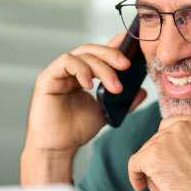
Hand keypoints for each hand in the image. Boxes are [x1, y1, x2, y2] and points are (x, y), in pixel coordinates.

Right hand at [21, 33, 146, 184]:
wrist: (58, 148)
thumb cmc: (75, 130)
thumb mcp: (106, 113)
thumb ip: (123, 102)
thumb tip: (142, 91)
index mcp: (83, 75)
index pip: (100, 54)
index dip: (115, 45)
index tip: (132, 42)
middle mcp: (70, 70)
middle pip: (92, 50)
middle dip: (111, 55)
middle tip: (126, 66)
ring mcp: (58, 72)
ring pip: (82, 55)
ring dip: (101, 67)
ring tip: (114, 87)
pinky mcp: (47, 77)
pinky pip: (65, 62)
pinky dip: (81, 69)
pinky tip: (90, 85)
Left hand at [126, 116, 190, 190]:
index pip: (169, 128)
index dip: (166, 146)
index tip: (168, 160)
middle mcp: (179, 126)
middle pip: (156, 142)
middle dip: (160, 162)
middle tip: (169, 181)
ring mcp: (163, 140)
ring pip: (146, 154)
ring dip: (152, 173)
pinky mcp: (151, 156)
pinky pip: (134, 164)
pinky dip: (135, 176)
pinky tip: (140, 187)